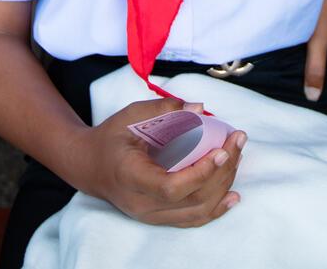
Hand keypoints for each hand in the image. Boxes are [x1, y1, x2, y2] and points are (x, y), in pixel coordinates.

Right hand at [80, 98, 245, 226]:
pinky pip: (192, 219)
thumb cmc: (110, 138)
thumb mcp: (130, 116)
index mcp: (131, 177)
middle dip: (222, 171)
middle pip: (191, 199)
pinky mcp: (158, 218)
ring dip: (224, 185)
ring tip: (237, 156)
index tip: (222, 150)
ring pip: (196, 211)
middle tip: (237, 140)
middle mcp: (141, 203)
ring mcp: (150, 215)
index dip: (201, 173)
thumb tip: (200, 108)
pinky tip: (232, 195)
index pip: (171, 187)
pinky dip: (216, 209)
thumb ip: (163, 110)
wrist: (88, 166)